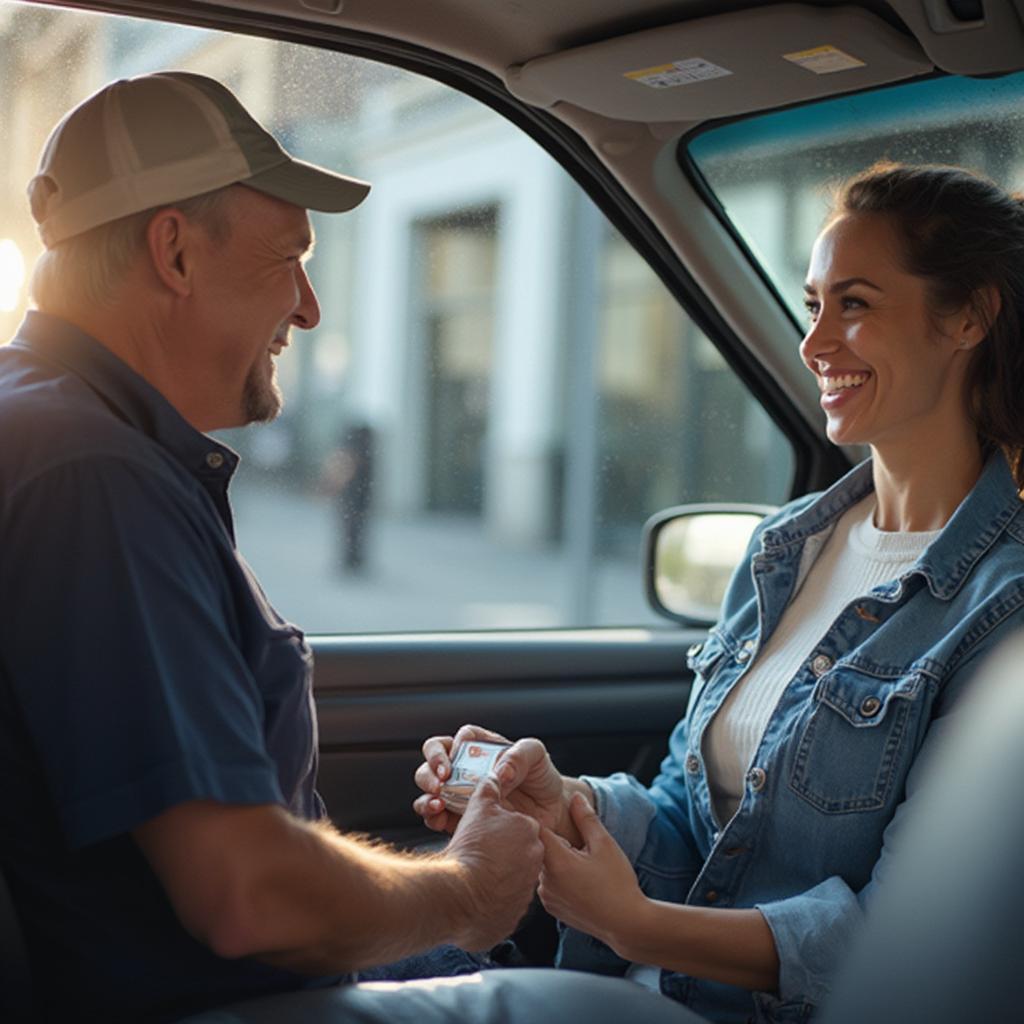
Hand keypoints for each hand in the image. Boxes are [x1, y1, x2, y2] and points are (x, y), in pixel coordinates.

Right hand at [413, 724, 567, 835]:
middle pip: (430, 766)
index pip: (451, 742)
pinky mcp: (461, 820)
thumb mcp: (536, 755)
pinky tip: (441, 821)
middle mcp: (463, 771)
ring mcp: (459, 796)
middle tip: (440, 784)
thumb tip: (499, 771)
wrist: (551, 812)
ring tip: (437, 805)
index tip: (450, 765)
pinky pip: (438, 819)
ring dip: (426, 798)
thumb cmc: (541, 777)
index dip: (443, 751)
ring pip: (429, 793)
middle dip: (429, 774)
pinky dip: (434, 820)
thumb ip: (519, 755)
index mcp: (477, 749)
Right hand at [443, 774, 542, 950]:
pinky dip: (492, 902)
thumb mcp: (480, 807)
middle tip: (480, 853)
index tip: (488, 833)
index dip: (502, 828)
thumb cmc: (473, 848)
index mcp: (531, 832)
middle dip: (501, 853)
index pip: (521, 826)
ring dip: (497, 877)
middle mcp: (535, 861)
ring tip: (475, 874)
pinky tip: (476, 896)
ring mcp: (526, 891)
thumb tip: (495, 774)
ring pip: (512, 880)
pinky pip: (504, 905)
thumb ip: (490, 788)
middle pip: (518, 854)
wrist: (460, 896)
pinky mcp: (514, 916)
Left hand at [537, 792, 646, 954]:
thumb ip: (585, 818)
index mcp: (556, 862)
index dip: (546, 819)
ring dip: (557, 859)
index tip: (557, 819)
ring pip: (544, 864)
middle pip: (540, 847)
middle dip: (556, 840)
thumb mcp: (604, 844)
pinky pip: (547, 881)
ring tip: (583, 866)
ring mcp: (545, 896)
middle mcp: (544, 881)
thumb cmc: (618, 883)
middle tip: (579, 845)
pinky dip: (559, 876)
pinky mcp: (551, 907)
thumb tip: (574, 796)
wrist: (626, 924)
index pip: (536, 829)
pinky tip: (580, 881)